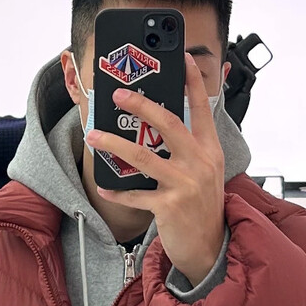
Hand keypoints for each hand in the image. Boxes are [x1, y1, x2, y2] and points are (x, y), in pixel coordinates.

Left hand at [89, 53, 225, 285]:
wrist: (211, 247)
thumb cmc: (202, 206)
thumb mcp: (204, 171)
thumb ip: (187, 148)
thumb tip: (156, 125)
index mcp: (209, 150)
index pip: (201, 108)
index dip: (192, 81)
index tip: (181, 58)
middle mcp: (200, 162)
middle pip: (168, 124)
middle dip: (141, 105)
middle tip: (118, 95)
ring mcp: (185, 184)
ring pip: (143, 156)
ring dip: (114, 145)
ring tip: (94, 137)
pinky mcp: (170, 206)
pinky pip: (135, 194)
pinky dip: (117, 190)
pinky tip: (104, 186)